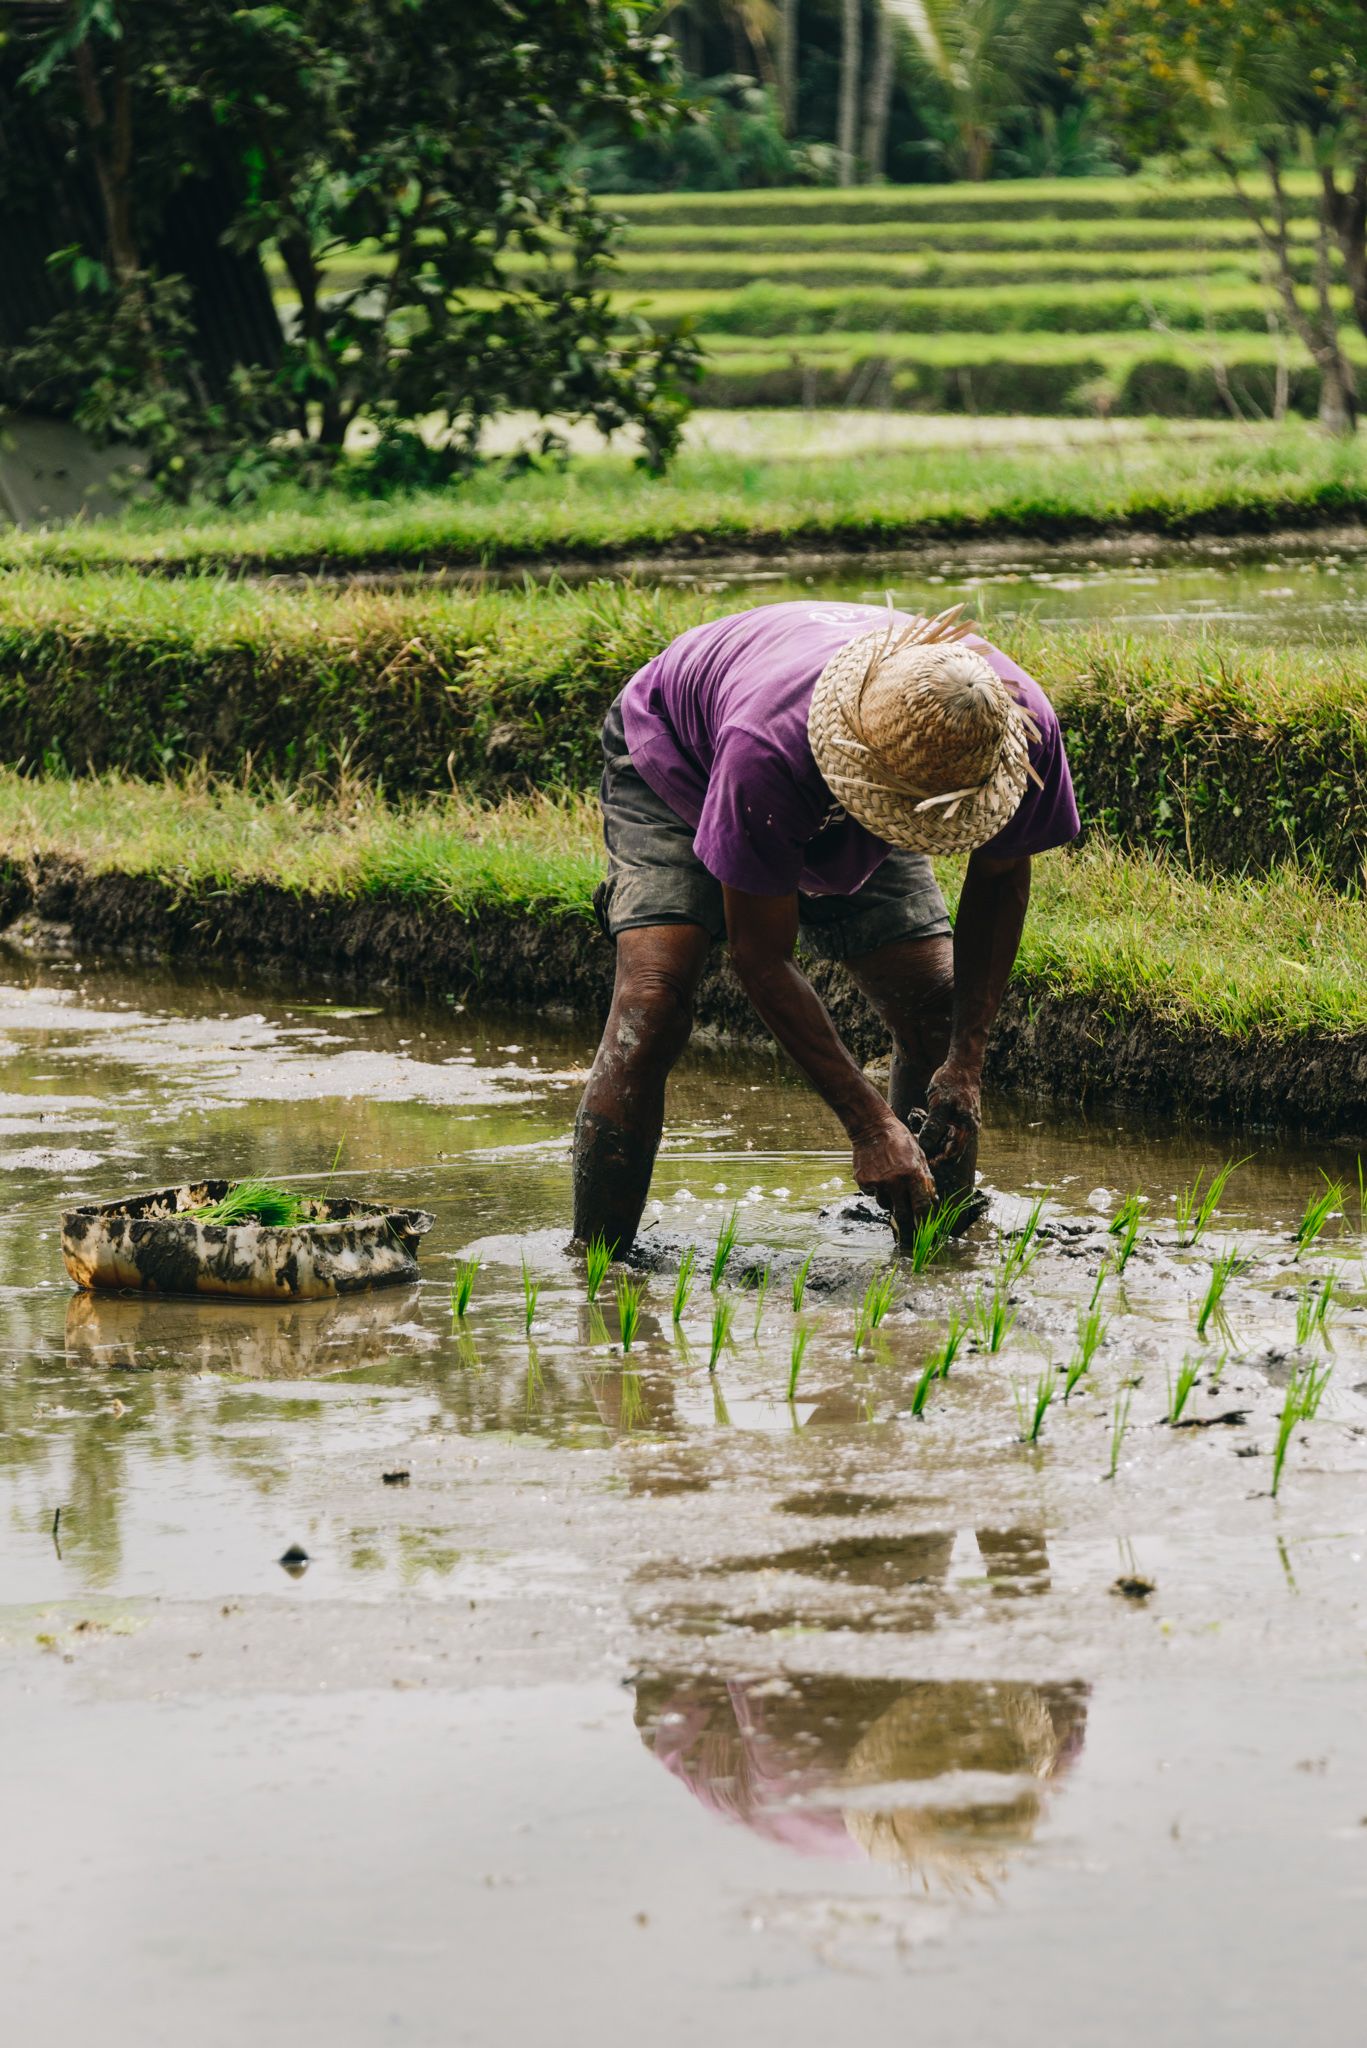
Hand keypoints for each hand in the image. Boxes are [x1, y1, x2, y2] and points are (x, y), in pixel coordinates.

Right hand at [851, 1115, 936, 1239]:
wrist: (871, 1126)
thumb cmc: (900, 1140)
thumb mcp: (919, 1156)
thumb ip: (926, 1180)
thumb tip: (932, 1202)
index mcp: (912, 1174)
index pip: (922, 1207)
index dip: (926, 1223)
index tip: (928, 1236)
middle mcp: (895, 1181)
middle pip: (903, 1215)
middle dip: (907, 1230)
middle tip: (910, 1241)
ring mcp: (877, 1182)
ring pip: (886, 1205)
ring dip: (891, 1202)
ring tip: (891, 1183)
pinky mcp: (863, 1182)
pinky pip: (873, 1194)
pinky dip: (878, 1190)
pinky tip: (878, 1174)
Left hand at [920, 1061, 981, 1170]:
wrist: (962, 1064)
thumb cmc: (951, 1082)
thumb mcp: (939, 1103)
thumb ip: (933, 1125)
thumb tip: (925, 1145)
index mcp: (965, 1128)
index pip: (953, 1154)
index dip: (938, 1160)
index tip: (922, 1161)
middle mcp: (968, 1128)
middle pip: (949, 1148)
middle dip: (931, 1147)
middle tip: (913, 1142)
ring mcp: (964, 1121)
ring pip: (945, 1136)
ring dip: (930, 1135)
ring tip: (914, 1125)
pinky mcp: (959, 1115)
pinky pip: (945, 1126)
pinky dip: (933, 1125)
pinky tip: (919, 1116)